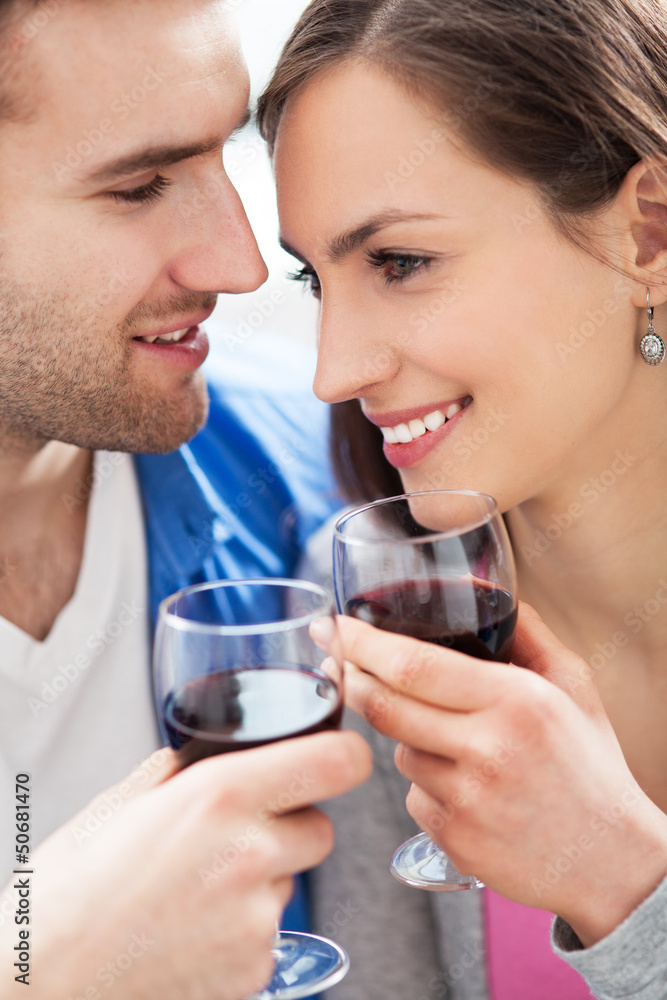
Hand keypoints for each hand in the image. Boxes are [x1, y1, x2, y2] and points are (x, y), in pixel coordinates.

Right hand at [0, 732, 371, 999]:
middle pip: (322, 826)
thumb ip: (180, 770)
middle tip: (238, 833)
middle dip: (291, 823)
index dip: (343, 754)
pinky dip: (246, 926)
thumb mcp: (122, 800)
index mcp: (221, 795)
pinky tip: (196, 925)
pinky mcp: (256, 968)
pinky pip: (273, 931)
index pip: (338, 761)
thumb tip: (204, 759)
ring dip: (265, 876)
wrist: (44, 978)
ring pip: (294, 879)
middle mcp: (250, 853)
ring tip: (200, 886)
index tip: (336, 755)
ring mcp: (257, 918)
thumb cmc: (71, 889)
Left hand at [332, 603, 666, 945]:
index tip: (334, 626)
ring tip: (457, 744)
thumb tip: (477, 583)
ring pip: (397, 752)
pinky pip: (413, 796)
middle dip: (350, 679)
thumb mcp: (572, 685)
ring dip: (406, 737)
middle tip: (334, 662)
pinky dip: (426, 783)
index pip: (414, 665)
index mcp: (517, 700)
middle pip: (385, 706)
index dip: (363, 643)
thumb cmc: (589, 763)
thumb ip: (526, 630)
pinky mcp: (454, 841)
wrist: (612, 860)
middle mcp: (488, 750)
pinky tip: (467, 788)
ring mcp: (467, 800)